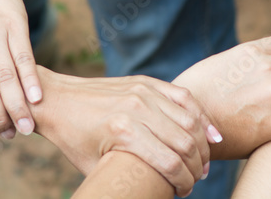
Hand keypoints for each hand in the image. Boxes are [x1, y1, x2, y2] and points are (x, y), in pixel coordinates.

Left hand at [32, 69, 213, 196]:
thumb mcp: (94, 167)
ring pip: (190, 120)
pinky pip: (184, 97)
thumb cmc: (75, 139)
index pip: (169, 163)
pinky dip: (201, 116)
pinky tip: (211, 134)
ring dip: (203, 145)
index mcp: (123, 132)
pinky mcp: (147, 82)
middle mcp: (137, 109)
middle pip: (185, 142)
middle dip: (197, 166)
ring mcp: (144, 92)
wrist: (60, 100)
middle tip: (196, 180)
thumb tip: (149, 194)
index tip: (184, 193)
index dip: (183, 183)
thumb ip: (123, 179)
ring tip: (202, 163)